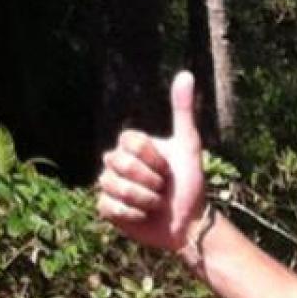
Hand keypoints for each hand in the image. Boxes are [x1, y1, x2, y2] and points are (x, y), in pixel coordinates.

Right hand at [96, 71, 206, 253]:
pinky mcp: (107, 209)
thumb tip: (186, 74)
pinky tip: (144, 216)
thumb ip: (182, 112)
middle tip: (163, 189)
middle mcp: (116, 162)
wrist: (189, 223)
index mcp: (131, 145)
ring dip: (145, 200)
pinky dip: (134, 215)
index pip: (130, 142)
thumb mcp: (189, 146)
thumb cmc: (190, 185)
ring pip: (116, 187)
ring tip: (156, 204)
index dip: (153, 159)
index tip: (168, 169)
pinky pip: (111, 207)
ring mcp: (109, 185)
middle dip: (151, 181)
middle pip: (122, 164)